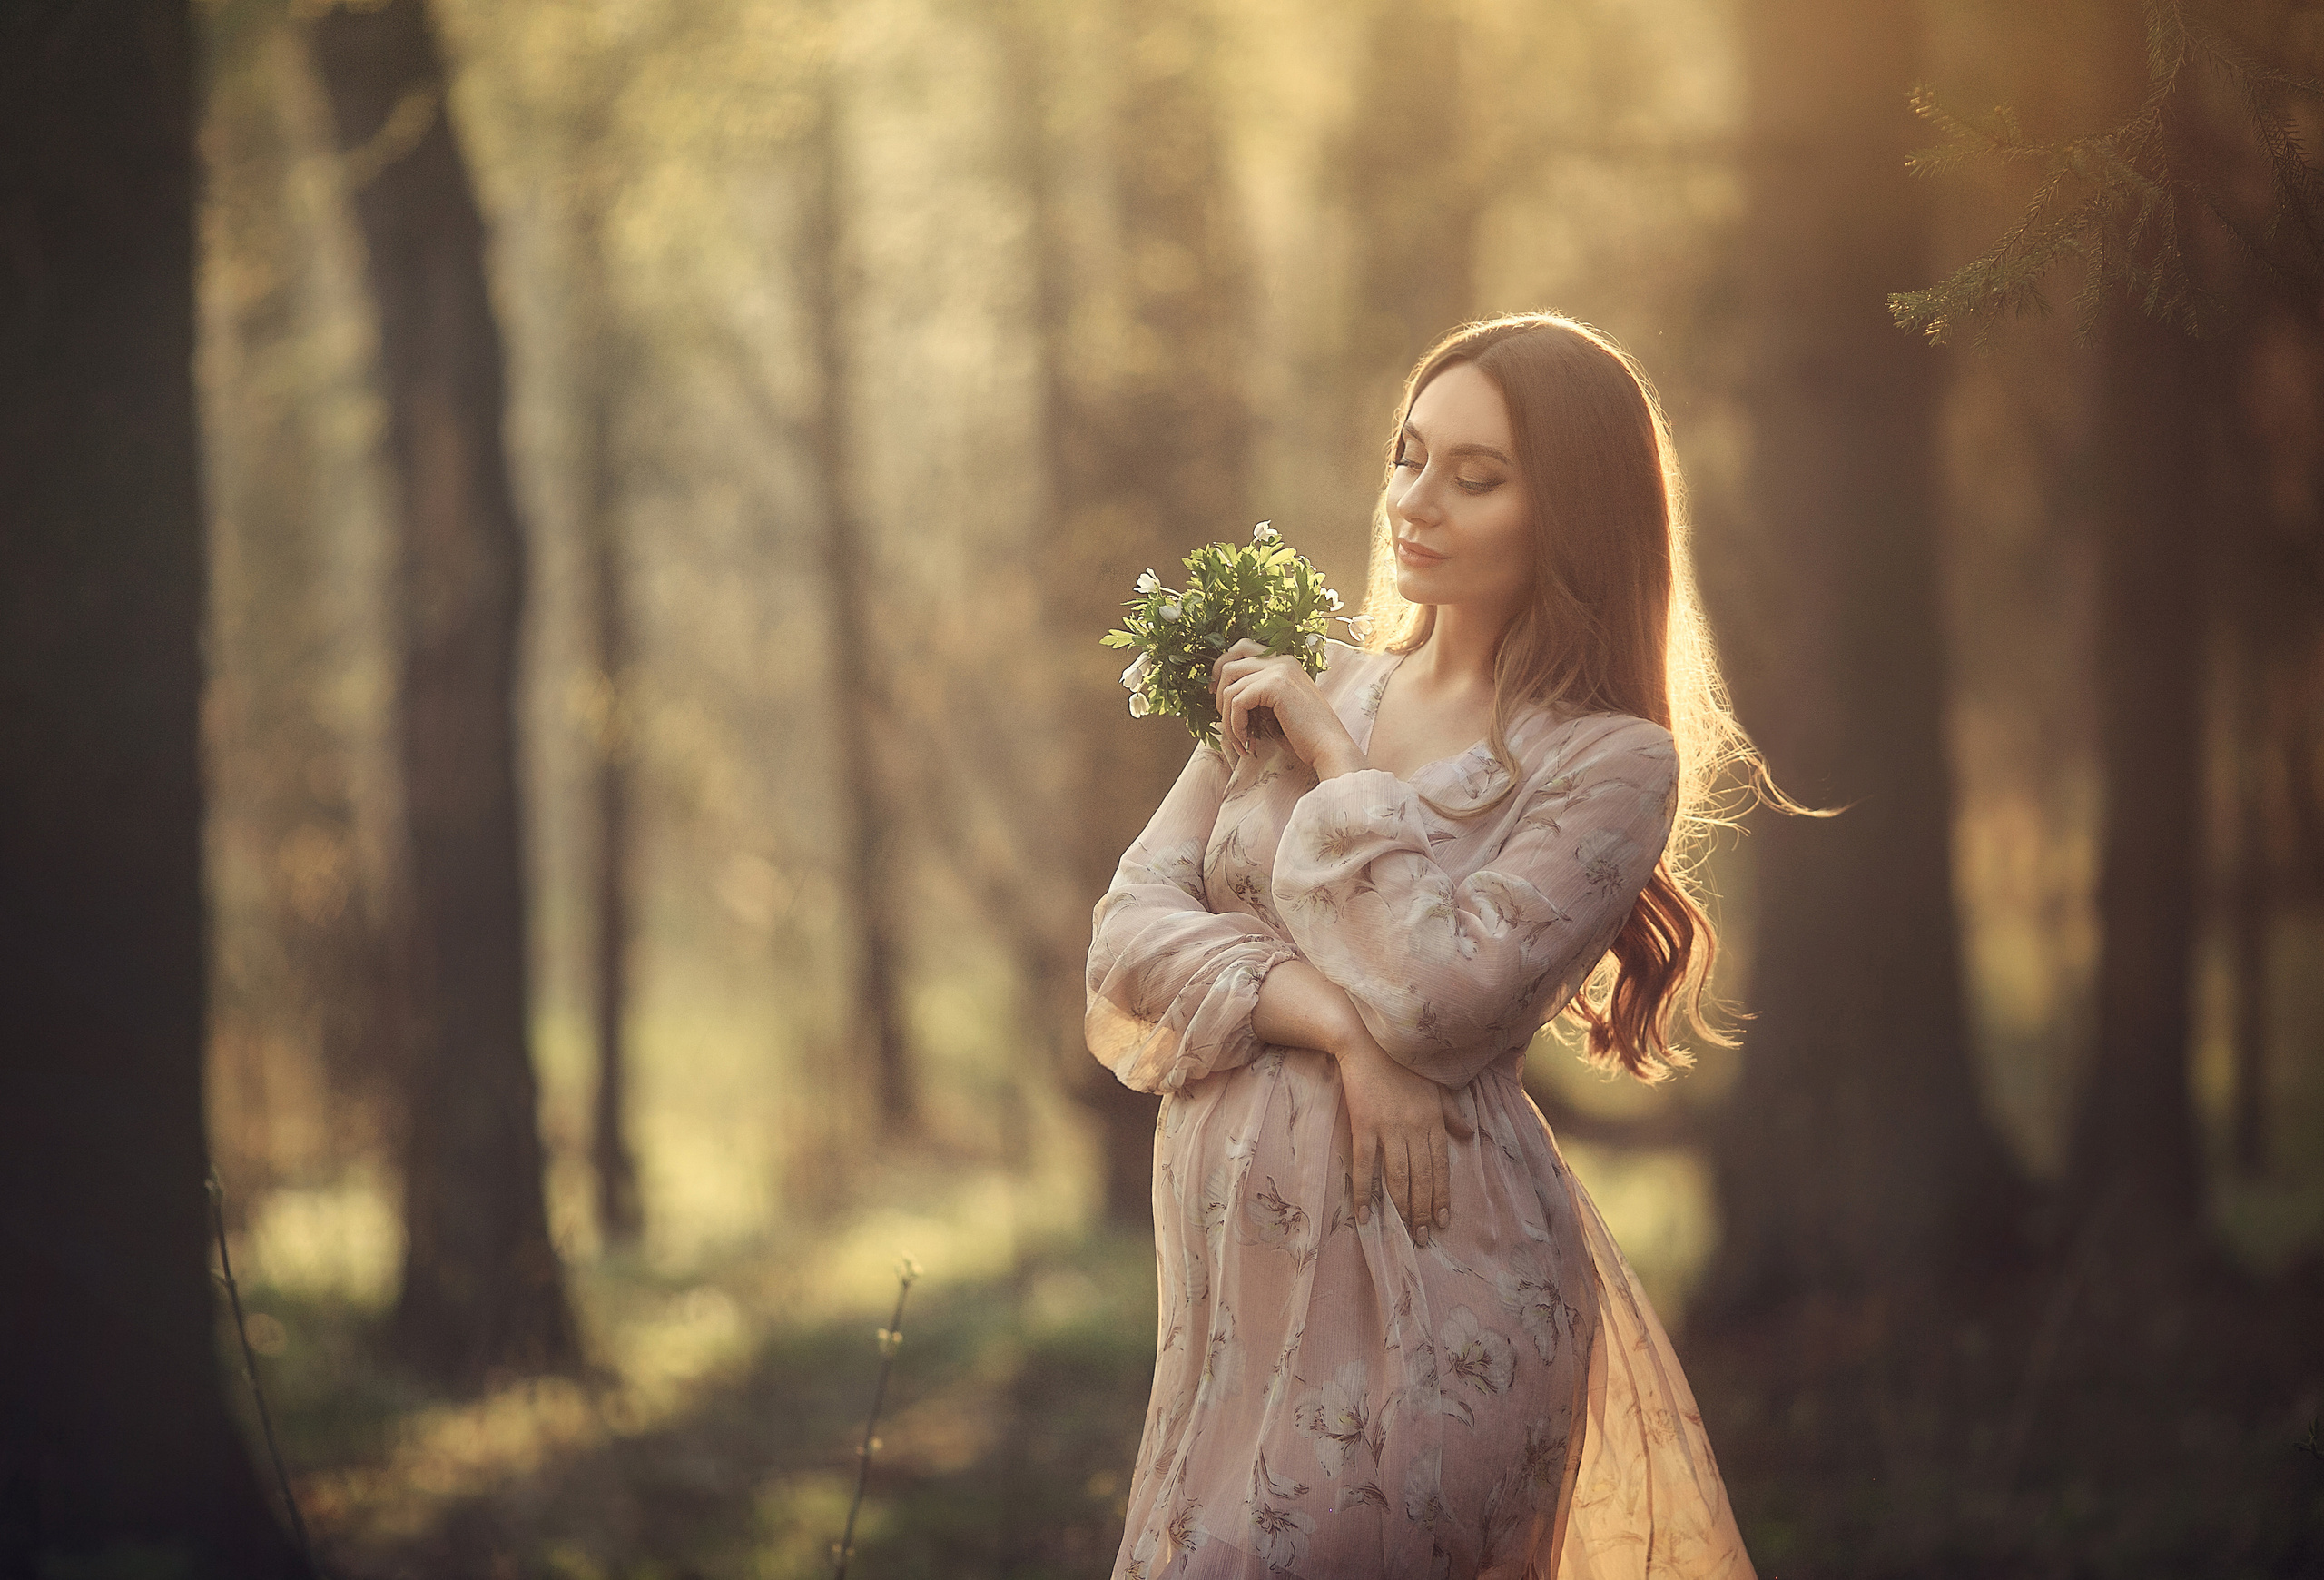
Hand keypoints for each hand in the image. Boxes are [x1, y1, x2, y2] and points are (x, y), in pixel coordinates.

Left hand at [1210, 638, 1364, 776]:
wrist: (1329, 748)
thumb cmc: (1304, 736)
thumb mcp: (1276, 709)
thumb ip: (1256, 696)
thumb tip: (1221, 696)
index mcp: (1284, 663)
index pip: (1242, 649)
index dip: (1223, 669)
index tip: (1219, 697)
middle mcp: (1282, 661)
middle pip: (1230, 663)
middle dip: (1218, 692)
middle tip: (1223, 718)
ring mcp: (1279, 670)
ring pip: (1229, 687)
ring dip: (1228, 718)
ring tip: (1240, 740)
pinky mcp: (1275, 685)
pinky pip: (1237, 702)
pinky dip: (1235, 725)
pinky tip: (1247, 742)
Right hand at [1334, 1028, 1475, 1246]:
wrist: (1367, 1041)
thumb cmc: (1403, 1062)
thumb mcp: (1435, 1086)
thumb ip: (1451, 1112)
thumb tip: (1468, 1134)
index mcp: (1433, 1120)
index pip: (1441, 1166)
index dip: (1442, 1195)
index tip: (1443, 1220)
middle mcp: (1414, 1128)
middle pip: (1422, 1178)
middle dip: (1423, 1210)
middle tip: (1423, 1236)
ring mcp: (1388, 1129)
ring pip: (1398, 1177)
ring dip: (1402, 1208)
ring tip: (1404, 1232)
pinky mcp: (1364, 1127)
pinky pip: (1365, 1166)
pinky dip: (1365, 1193)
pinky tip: (1366, 1215)